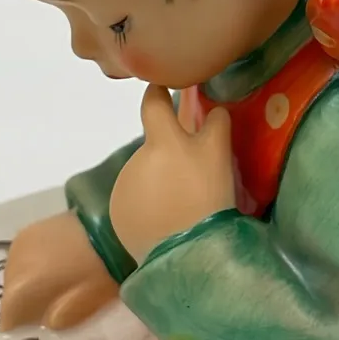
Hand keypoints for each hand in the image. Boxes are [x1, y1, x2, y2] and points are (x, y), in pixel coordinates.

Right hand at [0, 211, 120, 330]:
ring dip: (31, 283)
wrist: (117, 220)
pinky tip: (57, 263)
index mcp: (21, 288)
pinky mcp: (32, 227)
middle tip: (53, 307)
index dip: (25, 327)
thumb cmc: (104, 270)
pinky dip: (36, 265)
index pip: (9, 319)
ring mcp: (20, 243)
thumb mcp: (87, 303)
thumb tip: (47, 322)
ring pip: (16, 274)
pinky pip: (25, 256)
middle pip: (12, 295)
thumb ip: (61, 318)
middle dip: (28, 304)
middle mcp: (12, 265)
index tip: (43, 329)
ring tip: (57, 284)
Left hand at [109, 87, 235, 264]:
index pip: (153, 103)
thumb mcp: (219, 156)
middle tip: (195, 175)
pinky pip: (136, 201)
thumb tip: (213, 109)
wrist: (185, 253)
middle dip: (171, 155)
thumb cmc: (207, 198)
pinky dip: (149, 206)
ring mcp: (125, 188)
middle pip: (156, 148)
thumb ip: (215, 126)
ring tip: (184, 205)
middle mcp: (137, 160)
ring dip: (161, 182)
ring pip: (147, 176)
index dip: (157, 91)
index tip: (161, 85)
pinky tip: (168, 220)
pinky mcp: (119, 213)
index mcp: (161, 142)